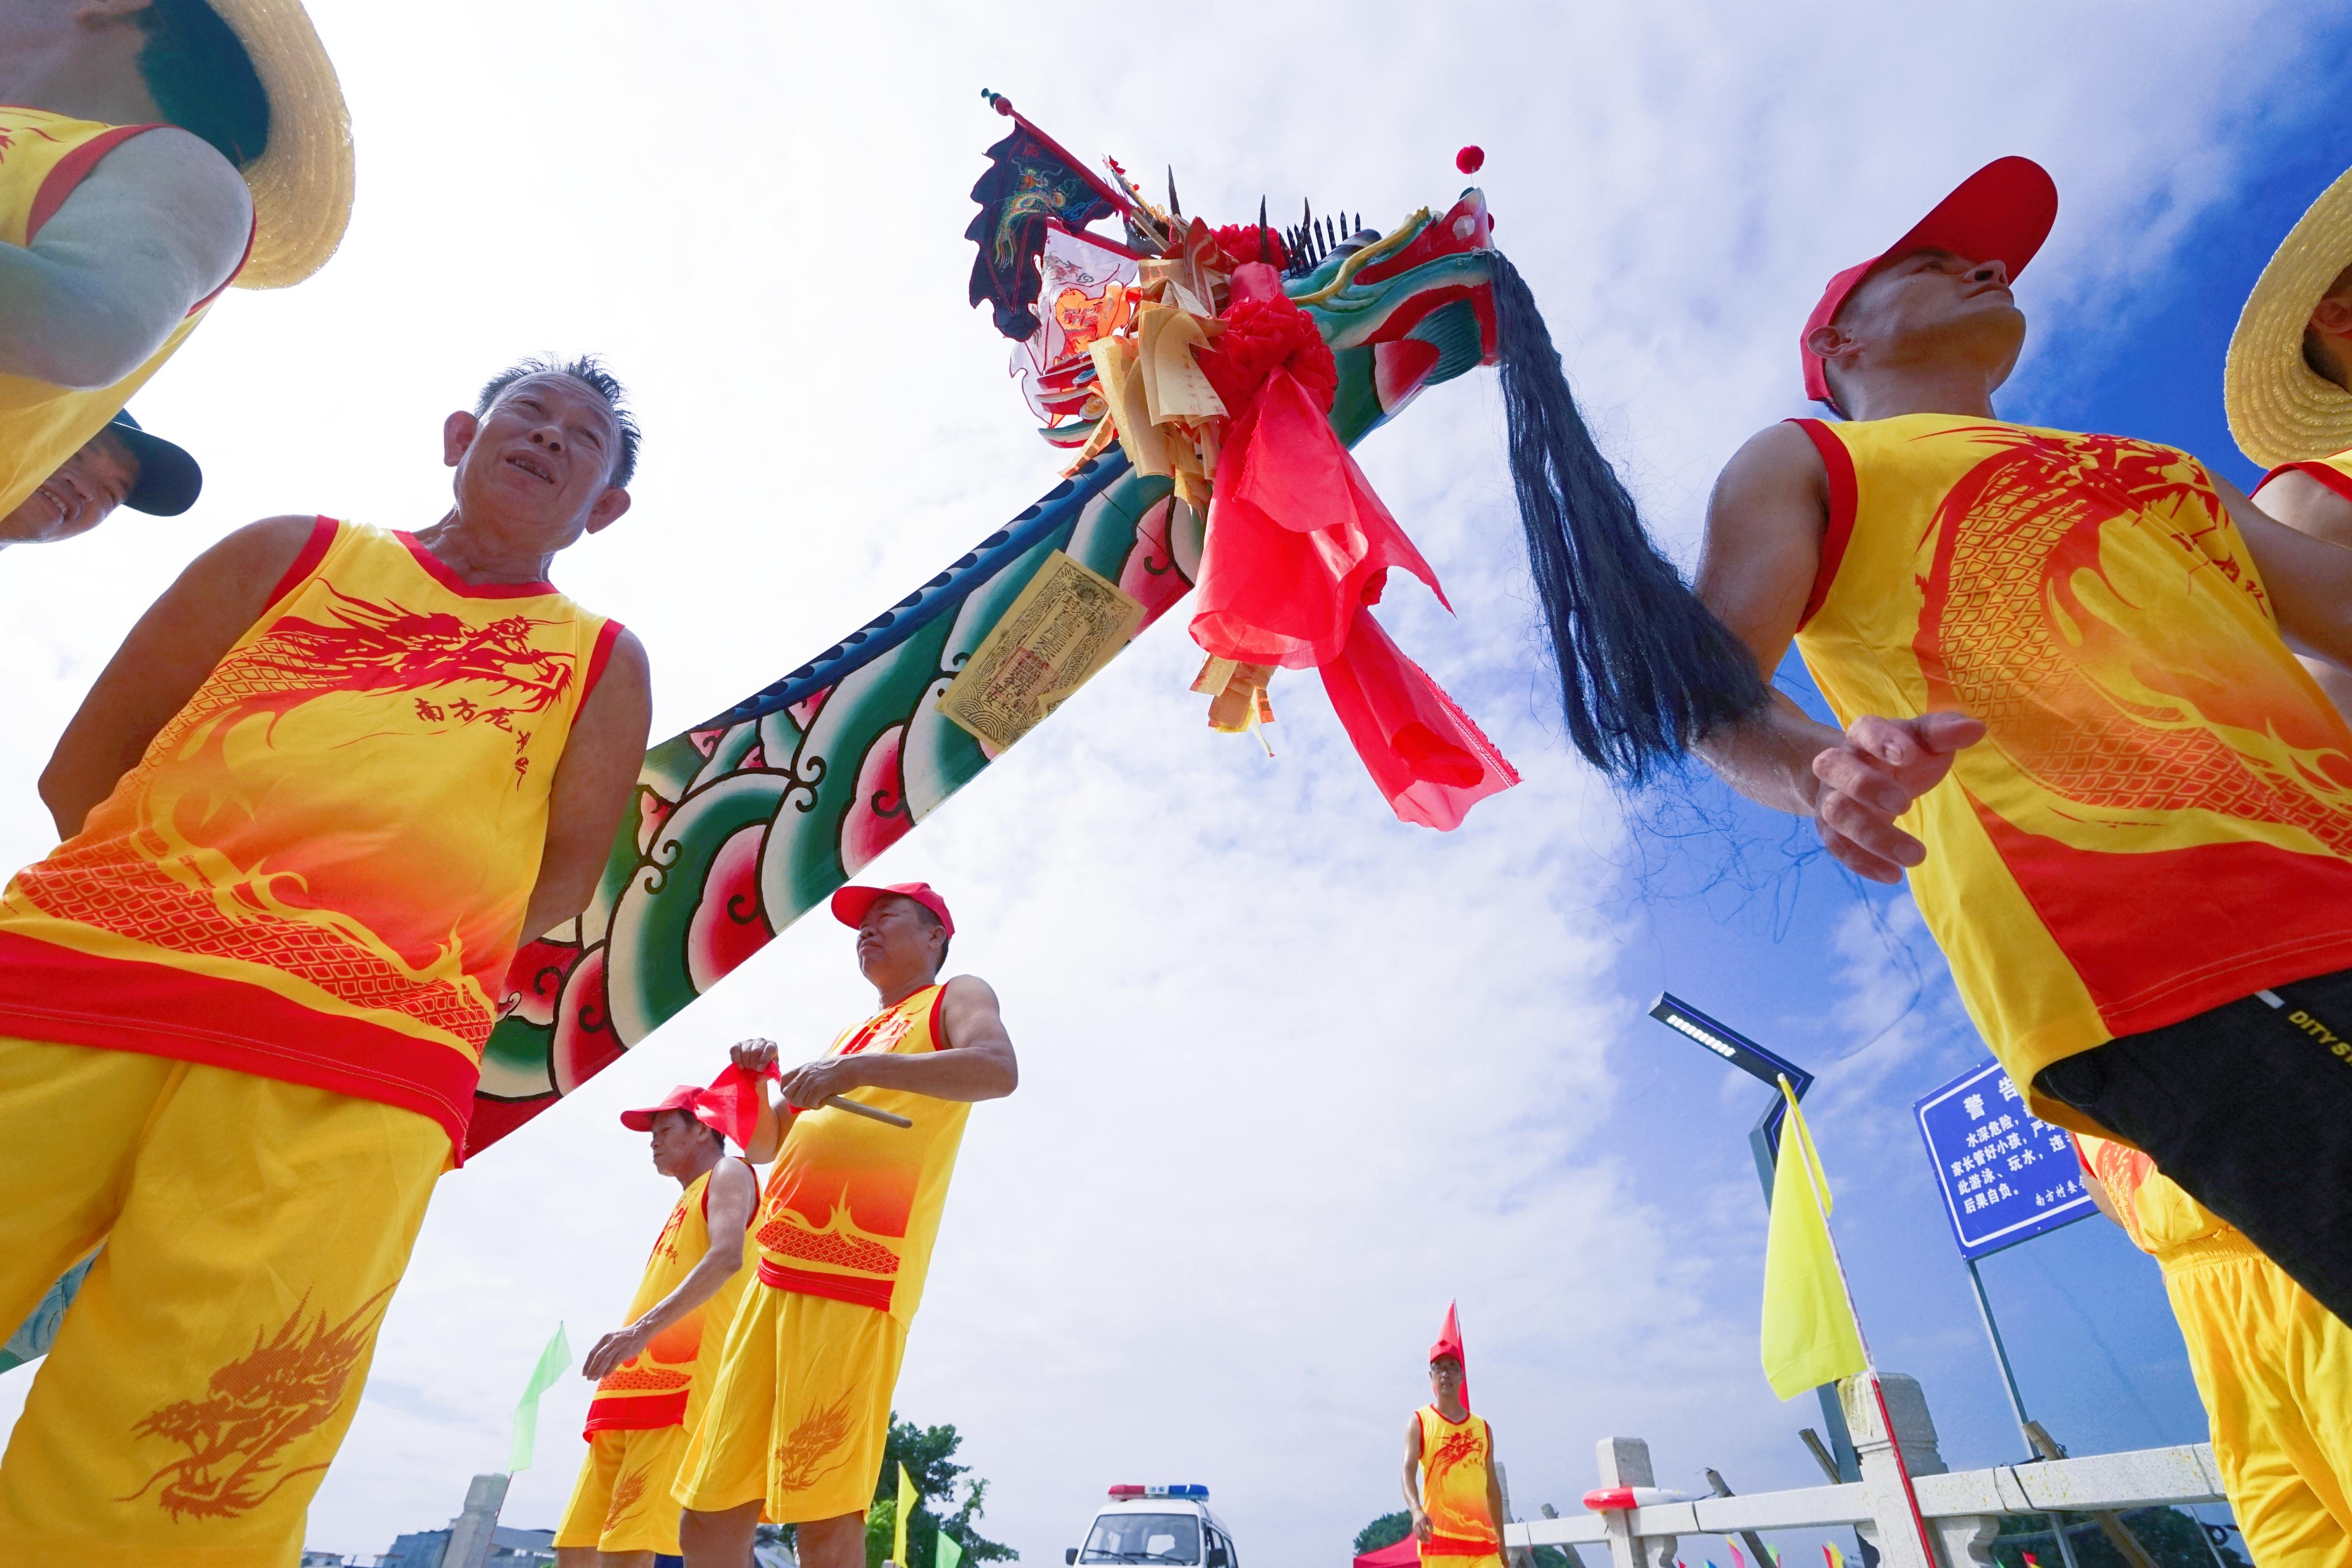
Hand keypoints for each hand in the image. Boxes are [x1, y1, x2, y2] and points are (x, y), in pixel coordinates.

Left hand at [581, 1320, 653, 1380]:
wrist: (641, 1331)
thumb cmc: (627, 1337)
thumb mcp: (613, 1338)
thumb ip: (606, 1348)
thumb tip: (598, 1363)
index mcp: (605, 1338)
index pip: (592, 1352)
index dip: (587, 1364)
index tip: (584, 1373)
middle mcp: (610, 1341)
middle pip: (597, 1357)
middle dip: (591, 1368)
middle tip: (588, 1378)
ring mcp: (617, 1346)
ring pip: (605, 1360)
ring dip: (598, 1370)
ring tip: (594, 1379)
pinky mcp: (625, 1351)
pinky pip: (615, 1362)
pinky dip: (609, 1370)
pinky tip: (605, 1376)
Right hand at [731, 1037, 777, 1074]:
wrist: (754, 1071)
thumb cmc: (764, 1070)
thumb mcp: (770, 1072)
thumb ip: (769, 1072)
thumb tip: (763, 1071)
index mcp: (772, 1046)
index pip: (770, 1048)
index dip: (764, 1059)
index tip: (760, 1069)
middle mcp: (761, 1041)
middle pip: (756, 1050)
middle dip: (754, 1063)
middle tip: (754, 1070)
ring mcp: (749, 1042)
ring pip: (746, 1051)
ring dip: (746, 1063)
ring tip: (749, 1068)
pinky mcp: (738, 1045)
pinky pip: (735, 1050)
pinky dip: (736, 1060)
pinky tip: (740, 1066)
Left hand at [776, 1055, 864, 1110]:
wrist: (853, 1068)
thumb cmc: (839, 1070)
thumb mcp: (818, 1069)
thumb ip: (807, 1077)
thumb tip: (800, 1092)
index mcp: (803, 1068)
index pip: (783, 1079)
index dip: (786, 1090)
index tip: (794, 1095)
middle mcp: (804, 1074)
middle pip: (787, 1092)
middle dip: (794, 1100)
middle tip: (806, 1102)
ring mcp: (811, 1081)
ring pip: (797, 1100)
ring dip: (806, 1105)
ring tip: (817, 1101)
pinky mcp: (819, 1089)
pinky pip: (810, 1104)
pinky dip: (816, 1106)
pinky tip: (823, 1102)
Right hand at [1411, 1511, 1431, 1544]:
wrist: (1416, 1513)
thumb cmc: (1424, 1516)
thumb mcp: (1428, 1518)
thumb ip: (1431, 1525)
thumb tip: (1432, 1531)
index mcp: (1421, 1521)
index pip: (1424, 1529)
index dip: (1427, 1534)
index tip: (1430, 1538)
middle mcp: (1417, 1524)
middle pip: (1420, 1533)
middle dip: (1425, 1539)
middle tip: (1429, 1542)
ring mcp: (1414, 1527)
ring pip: (1418, 1535)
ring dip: (1422, 1540)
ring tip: (1427, 1542)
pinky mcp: (1413, 1529)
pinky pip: (1416, 1535)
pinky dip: (1419, 1539)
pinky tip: (1423, 1541)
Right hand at [1809, 711, 1982, 882]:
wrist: (1853, 775)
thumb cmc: (1899, 754)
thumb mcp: (1922, 739)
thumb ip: (1945, 731)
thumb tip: (1976, 729)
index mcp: (1862, 735)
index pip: (1865, 730)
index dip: (1881, 741)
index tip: (1908, 755)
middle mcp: (1838, 764)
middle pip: (1836, 769)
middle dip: (1866, 786)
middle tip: (1905, 804)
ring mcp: (1830, 797)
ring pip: (1837, 814)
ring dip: (1873, 836)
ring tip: (1917, 855)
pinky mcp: (1830, 829)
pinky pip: (1837, 846)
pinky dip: (1862, 862)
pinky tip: (1893, 875)